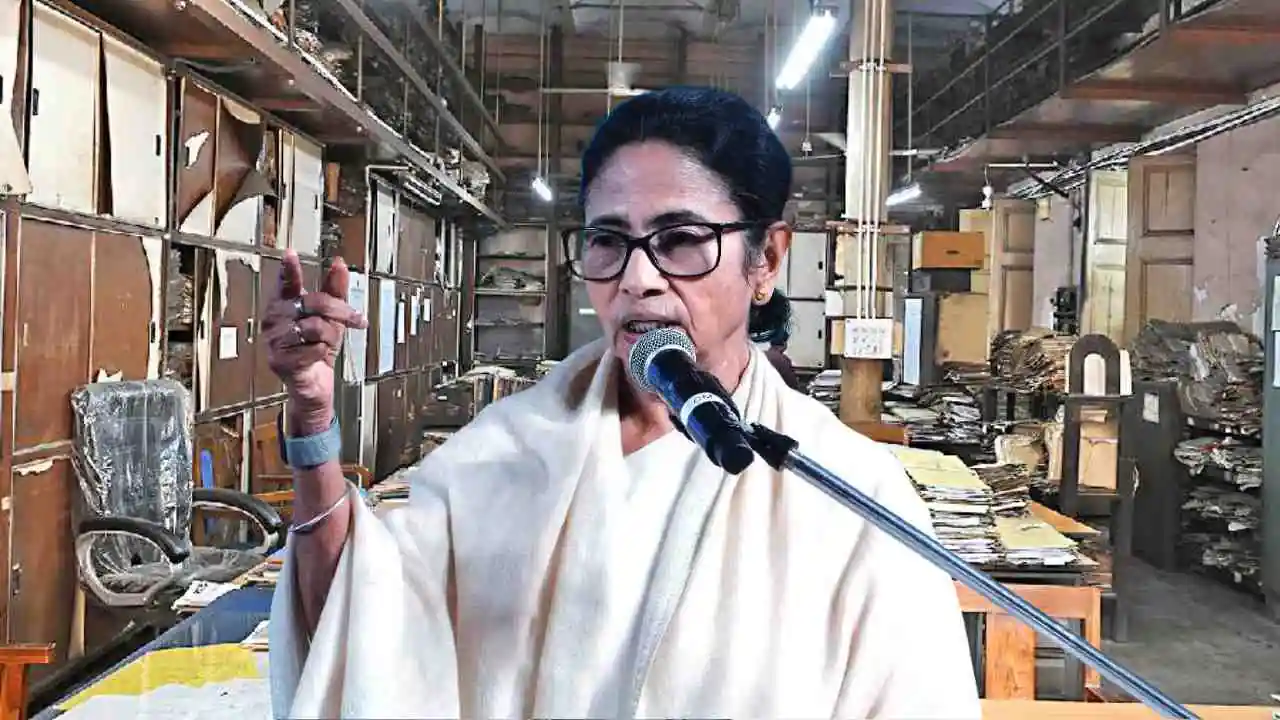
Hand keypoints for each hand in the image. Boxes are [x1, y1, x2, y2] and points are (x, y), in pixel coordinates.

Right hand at [264, 250, 366, 434]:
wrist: (313, 384)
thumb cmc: (318, 347)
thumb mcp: (331, 317)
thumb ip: (334, 290)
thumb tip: (339, 263)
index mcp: (284, 304)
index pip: (286, 283)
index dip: (289, 269)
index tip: (290, 254)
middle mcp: (274, 320)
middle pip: (315, 303)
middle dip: (341, 311)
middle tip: (356, 319)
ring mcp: (274, 341)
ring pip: (316, 327)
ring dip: (332, 337)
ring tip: (328, 344)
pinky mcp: (280, 361)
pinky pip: (315, 349)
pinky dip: (324, 353)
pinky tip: (318, 357)